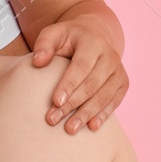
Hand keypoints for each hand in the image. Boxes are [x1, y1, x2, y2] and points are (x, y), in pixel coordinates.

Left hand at [30, 16, 127, 132]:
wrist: (94, 36)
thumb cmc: (69, 38)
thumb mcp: (54, 33)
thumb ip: (44, 45)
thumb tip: (37, 62)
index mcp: (93, 43)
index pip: (81, 67)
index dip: (69, 85)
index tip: (55, 102)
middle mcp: (110, 57)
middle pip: (91, 85)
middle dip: (72, 104)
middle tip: (53, 119)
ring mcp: (119, 71)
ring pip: (103, 96)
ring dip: (86, 114)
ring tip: (70, 128)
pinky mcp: (123, 84)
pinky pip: (114, 102)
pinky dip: (103, 115)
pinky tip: (91, 127)